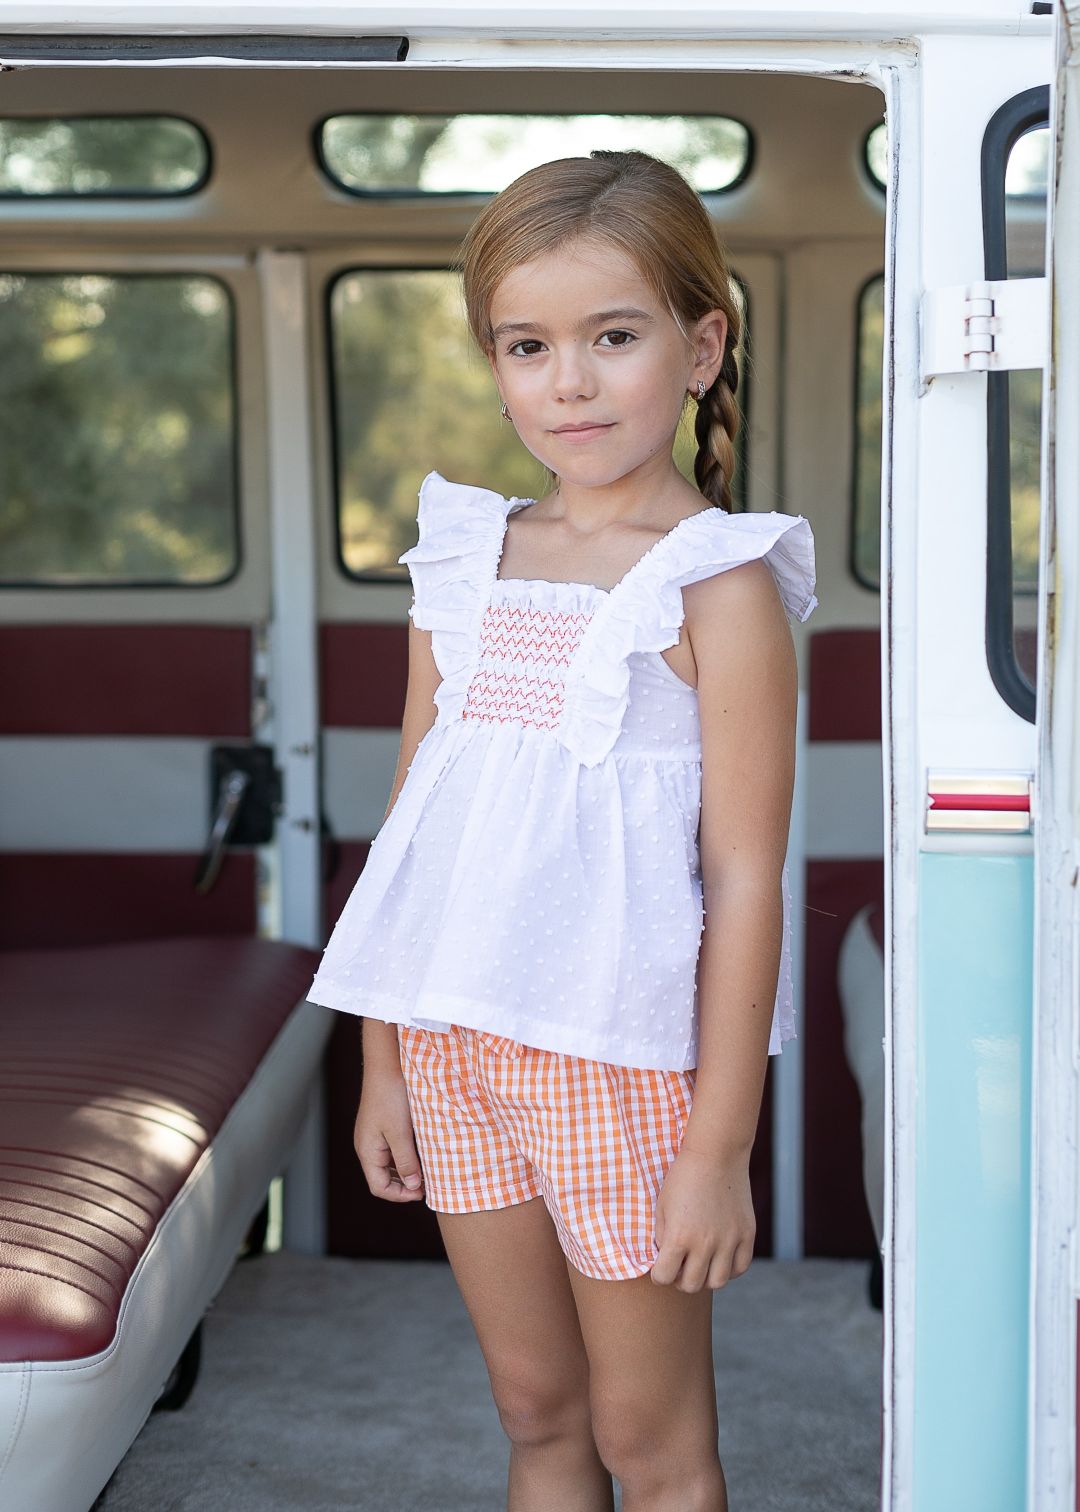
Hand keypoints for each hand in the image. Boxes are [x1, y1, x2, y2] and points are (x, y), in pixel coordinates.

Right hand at [354, 1065, 425, 1202]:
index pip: (379, 1187)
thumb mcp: (400, 1133)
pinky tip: (421, 1153)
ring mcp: (373, 1137)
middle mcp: (367, 1147)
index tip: (422, 1192)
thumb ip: (406, 1162)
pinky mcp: (381, 1127)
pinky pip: (392, 1150)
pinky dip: (405, 1157)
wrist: (386, 1066)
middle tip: (428, 1185)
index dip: (400, 1195)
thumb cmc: (390, 1097)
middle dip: (404, 1185)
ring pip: (388, 1165)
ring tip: (427, 1171)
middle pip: (382, 1178)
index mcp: (367, 1152)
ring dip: (406, 1172)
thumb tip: (413, 1186)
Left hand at [650, 1145, 755, 1291]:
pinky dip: (729, 1269)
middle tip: (680, 1266)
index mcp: (679, 1235)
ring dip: (705, 1278)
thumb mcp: (662, 1206)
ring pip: (717, 1282)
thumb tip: (666, 1261)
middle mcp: (706, 1243)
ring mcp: (729, 1240)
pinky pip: (740, 1268)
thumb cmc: (683, 1177)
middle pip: (691, 1285)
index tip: (660, 1266)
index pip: (663, 1277)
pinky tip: (720, 1257)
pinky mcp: (747, 1234)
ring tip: (701, 1263)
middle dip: (680, 1280)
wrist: (716, 1154)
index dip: (658, 1274)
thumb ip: (662, 1238)